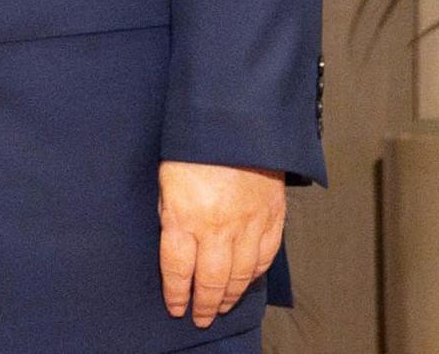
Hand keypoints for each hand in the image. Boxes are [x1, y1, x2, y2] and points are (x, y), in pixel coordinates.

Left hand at [157, 160, 284, 327]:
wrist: (237, 121)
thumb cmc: (195, 146)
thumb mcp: (166, 179)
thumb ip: (170, 213)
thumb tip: (172, 241)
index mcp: (185, 217)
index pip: (177, 269)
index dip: (175, 293)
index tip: (175, 307)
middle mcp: (218, 228)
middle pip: (211, 280)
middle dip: (204, 304)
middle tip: (200, 318)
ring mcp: (248, 225)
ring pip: (240, 274)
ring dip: (230, 295)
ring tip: (221, 306)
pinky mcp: (272, 218)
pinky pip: (264, 256)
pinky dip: (254, 274)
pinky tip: (246, 281)